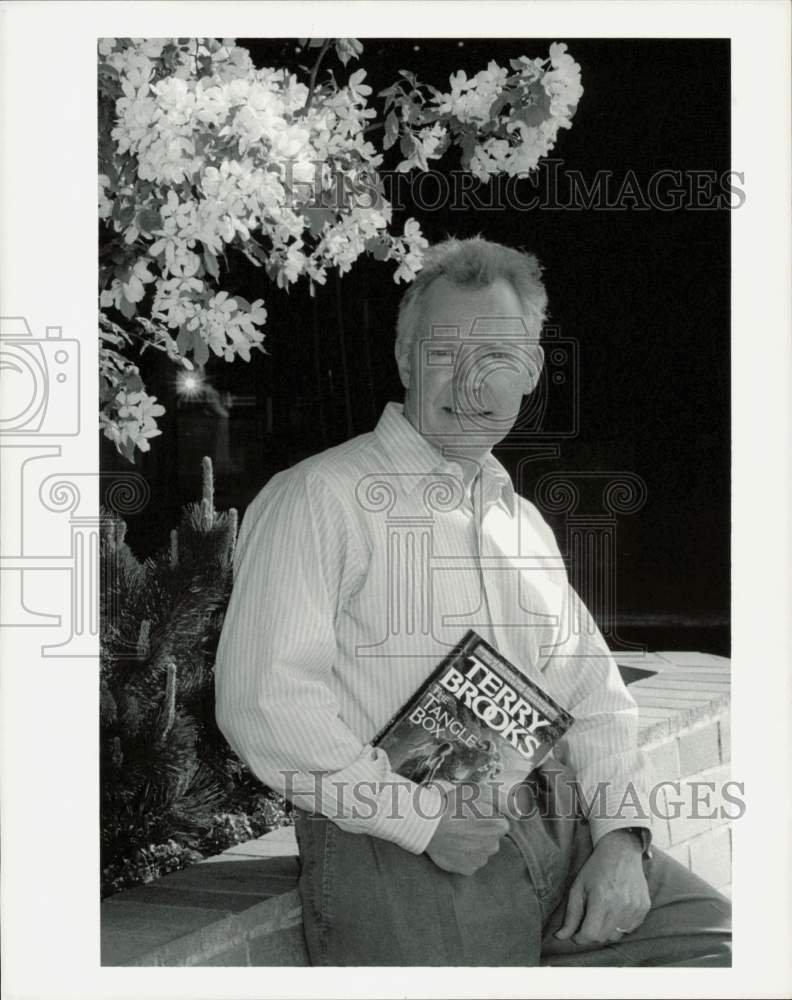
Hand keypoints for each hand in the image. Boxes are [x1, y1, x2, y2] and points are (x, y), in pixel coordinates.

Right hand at [425, 782, 509, 875]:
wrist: (429, 825)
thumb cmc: (453, 805)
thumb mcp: (479, 791)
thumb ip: (503, 800)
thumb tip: (519, 813)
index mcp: (499, 826)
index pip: (500, 822)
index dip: (486, 816)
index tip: (473, 813)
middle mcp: (493, 846)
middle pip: (491, 837)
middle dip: (482, 831)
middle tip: (464, 822)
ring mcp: (480, 860)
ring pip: (481, 850)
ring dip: (473, 843)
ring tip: (457, 833)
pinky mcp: (467, 869)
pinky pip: (470, 862)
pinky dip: (464, 855)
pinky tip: (454, 845)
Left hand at [554, 829, 650, 944]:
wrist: (621, 851)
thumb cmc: (596, 869)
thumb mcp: (578, 888)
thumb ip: (570, 915)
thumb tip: (560, 937)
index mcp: (602, 900)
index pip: (590, 935)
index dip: (579, 937)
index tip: (575, 932)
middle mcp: (621, 906)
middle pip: (603, 938)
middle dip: (591, 934)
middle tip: (587, 921)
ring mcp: (635, 908)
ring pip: (616, 936)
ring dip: (606, 930)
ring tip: (602, 912)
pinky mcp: (644, 908)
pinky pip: (629, 929)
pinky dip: (620, 925)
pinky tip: (615, 909)